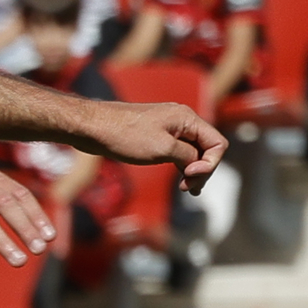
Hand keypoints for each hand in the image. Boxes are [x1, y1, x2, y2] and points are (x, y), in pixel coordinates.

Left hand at [82, 98, 226, 192]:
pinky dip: (182, 165)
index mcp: (187, 118)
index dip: (210, 163)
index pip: (218, 144)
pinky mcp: (157, 134)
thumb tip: (199, 165)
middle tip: (188, 188)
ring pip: (193, 151)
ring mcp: (169, 126)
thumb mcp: (164, 149)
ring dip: (193, 171)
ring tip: (186, 188)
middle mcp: (182, 119)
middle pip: (207, 148)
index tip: (190, 175)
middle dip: (202, 170)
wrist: (90, 127)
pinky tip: (179, 179)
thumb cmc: (124, 136)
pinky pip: (179, 150)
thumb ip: (189, 157)